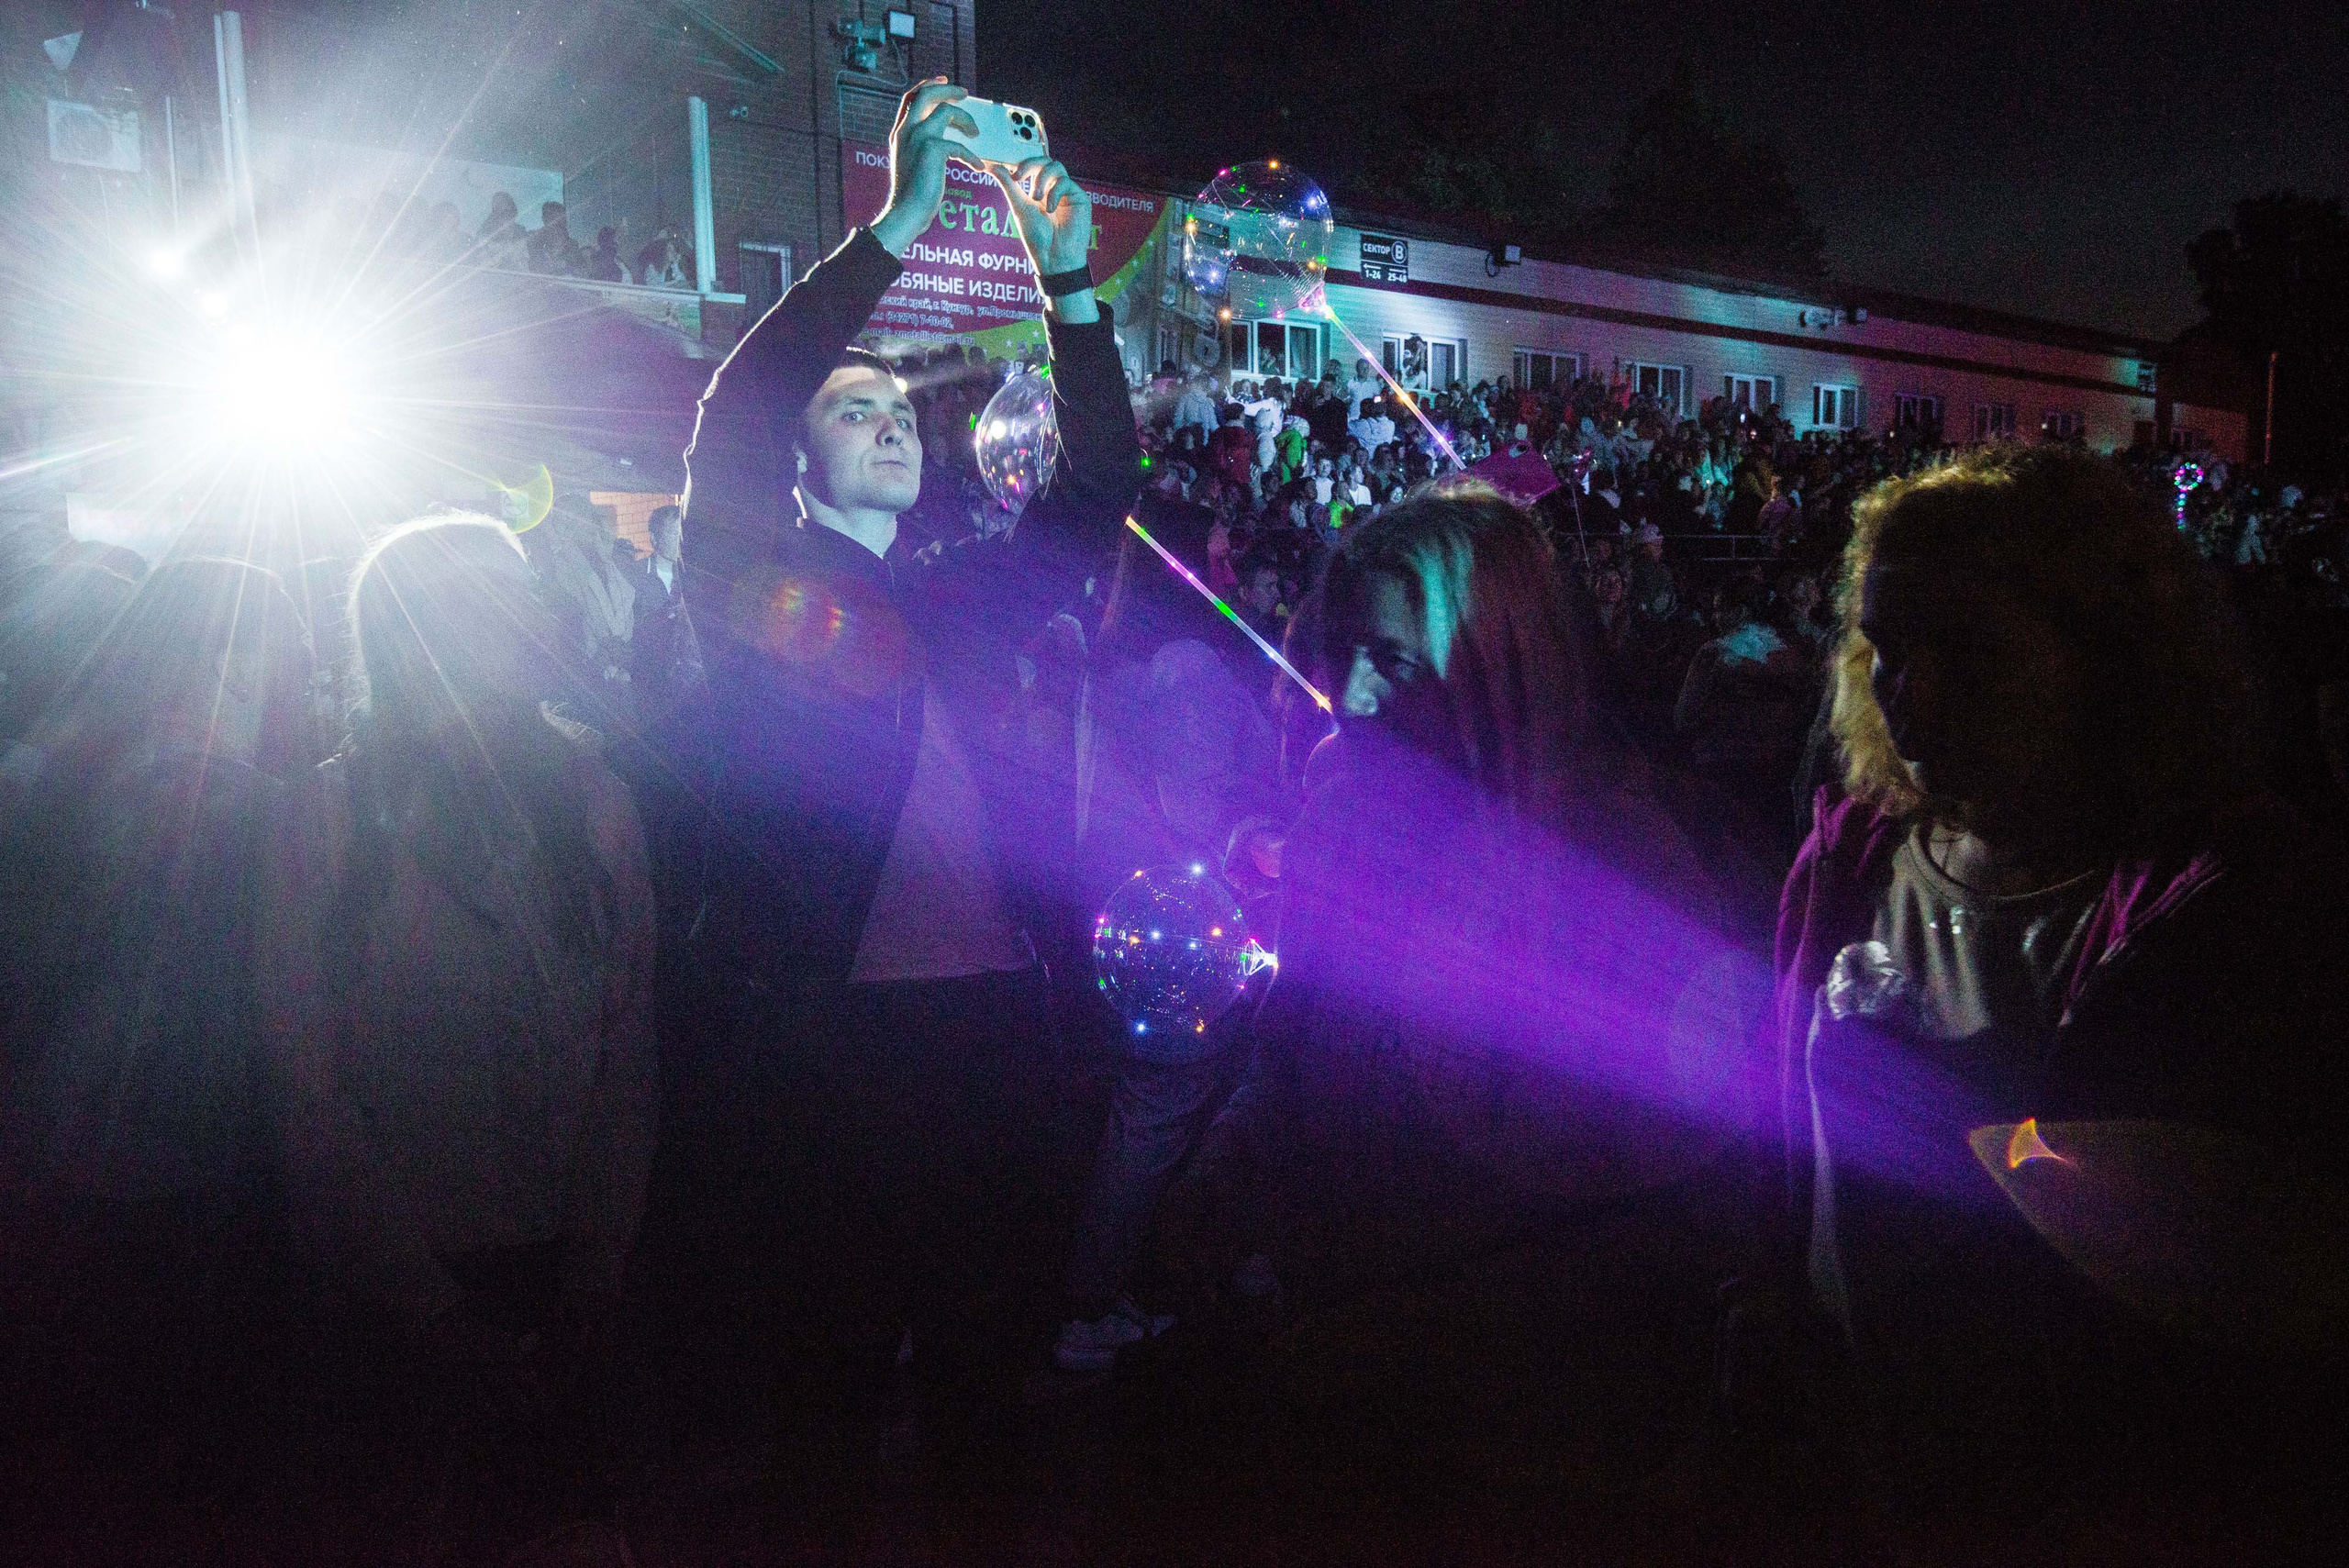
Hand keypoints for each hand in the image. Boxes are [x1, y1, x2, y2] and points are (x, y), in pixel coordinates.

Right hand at [870, 78, 975, 257]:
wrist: (907, 212)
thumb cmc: (912, 195)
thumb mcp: (913, 163)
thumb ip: (921, 147)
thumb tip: (943, 142)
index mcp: (900, 132)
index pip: (911, 98)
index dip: (928, 86)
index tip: (944, 82)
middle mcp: (906, 130)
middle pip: (927, 94)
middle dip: (948, 90)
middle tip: (965, 94)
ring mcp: (918, 137)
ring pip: (946, 112)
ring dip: (966, 120)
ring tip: (976, 134)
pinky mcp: (932, 149)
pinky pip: (959, 145)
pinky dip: (971, 156)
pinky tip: (978, 167)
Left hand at [991, 158, 1098, 322]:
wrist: (1054, 258)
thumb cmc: (1037, 238)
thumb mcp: (1019, 207)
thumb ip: (1008, 185)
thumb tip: (992, 166)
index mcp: (1038, 190)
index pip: (1032, 166)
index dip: (1022, 163)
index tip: (1011, 172)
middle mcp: (1053, 189)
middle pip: (1044, 161)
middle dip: (1030, 165)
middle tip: (1019, 177)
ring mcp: (1066, 193)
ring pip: (1056, 167)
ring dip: (1042, 179)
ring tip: (1036, 198)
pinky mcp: (1079, 198)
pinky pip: (1065, 182)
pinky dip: (1055, 192)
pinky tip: (1051, 209)